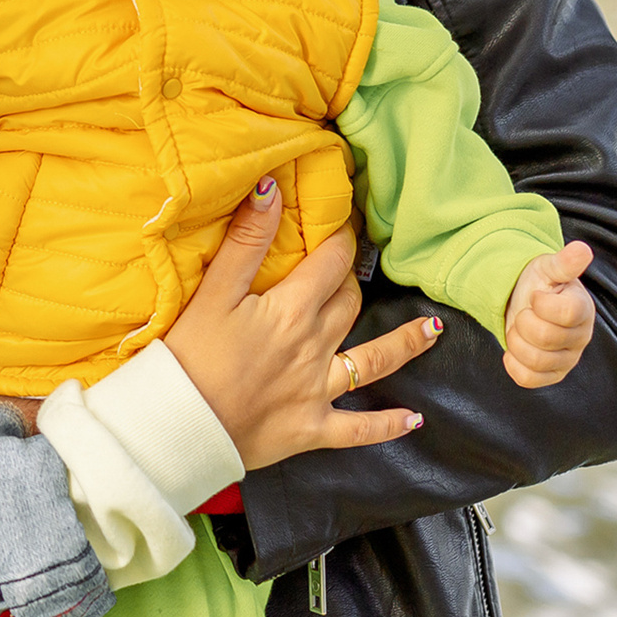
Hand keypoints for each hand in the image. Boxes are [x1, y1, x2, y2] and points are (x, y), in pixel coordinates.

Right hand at [161, 176, 444, 470]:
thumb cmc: (190, 357)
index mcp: (292, 310)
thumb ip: (246, 241)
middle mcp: (314, 346)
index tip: (346, 223)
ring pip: (373, 361)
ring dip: (405, 344)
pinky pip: (359, 428)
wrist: (183, 426)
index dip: (341, 239)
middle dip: (354, 281)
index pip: (330, 263)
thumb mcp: (214, 291)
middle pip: (349, 304)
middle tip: (354, 267)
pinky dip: (387, 425)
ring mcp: (318, 389)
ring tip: (433, 330)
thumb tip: (271, 188)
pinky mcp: (312, 427)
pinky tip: (412, 420)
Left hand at [502, 240, 594, 387]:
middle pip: (544, 338)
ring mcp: (568, 359)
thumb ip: (564, 262)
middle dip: (523, 321)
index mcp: (583, 309)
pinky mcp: (552, 375)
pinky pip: (528, 379)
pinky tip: (515, 348)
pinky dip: (513, 363)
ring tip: (520, 328)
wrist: (526, 303)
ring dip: (516, 341)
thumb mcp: (548, 268)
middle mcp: (580, 338)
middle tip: (524, 312)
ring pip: (535, 361)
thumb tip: (582, 249)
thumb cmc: (540, 284)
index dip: (541, 303)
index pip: (565, 313)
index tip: (536, 295)